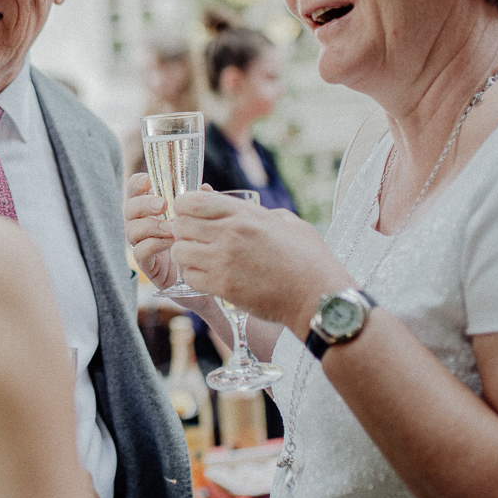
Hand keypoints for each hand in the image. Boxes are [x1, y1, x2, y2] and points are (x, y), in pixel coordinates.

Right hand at [124, 174, 210, 306]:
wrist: (205, 280)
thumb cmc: (199, 244)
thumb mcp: (201, 221)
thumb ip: (200, 204)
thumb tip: (204, 188)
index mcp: (152, 211)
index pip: (135, 192)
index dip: (136, 184)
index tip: (147, 180)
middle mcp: (142, 226)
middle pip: (128, 209)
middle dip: (143, 204)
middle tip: (162, 205)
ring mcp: (142, 246)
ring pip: (132, 231)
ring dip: (150, 226)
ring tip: (171, 228)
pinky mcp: (148, 266)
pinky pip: (140, 252)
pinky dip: (153, 245)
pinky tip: (170, 243)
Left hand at [169, 189, 354, 337]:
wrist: (318, 297)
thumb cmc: (311, 260)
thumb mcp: (290, 223)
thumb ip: (265, 214)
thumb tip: (253, 212)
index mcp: (245, 213)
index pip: (194, 200)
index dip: (185, 207)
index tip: (189, 215)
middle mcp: (230, 233)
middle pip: (181, 224)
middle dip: (182, 232)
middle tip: (193, 240)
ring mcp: (224, 260)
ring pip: (179, 251)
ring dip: (185, 255)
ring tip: (198, 260)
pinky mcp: (223, 286)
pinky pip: (189, 276)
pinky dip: (193, 276)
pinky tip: (207, 277)